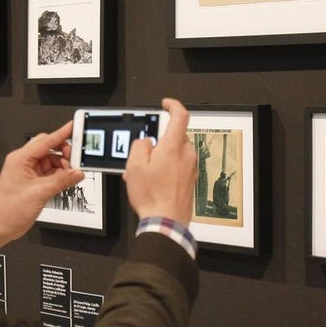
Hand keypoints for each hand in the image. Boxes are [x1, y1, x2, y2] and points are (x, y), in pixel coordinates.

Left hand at [0, 122, 83, 248]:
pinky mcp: (33, 181)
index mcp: (20, 159)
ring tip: (71, 174)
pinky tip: (66, 180)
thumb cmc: (9, 210)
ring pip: (51, 160)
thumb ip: (62, 180)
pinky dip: (59, 175)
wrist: (1, 226)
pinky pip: (50, 172)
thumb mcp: (40, 193)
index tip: (74, 127)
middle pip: (49, 148)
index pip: (45, 141)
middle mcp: (23, 162)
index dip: (61, 134)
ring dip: (63, 166)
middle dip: (63, 153)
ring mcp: (28, 172)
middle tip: (75, 160)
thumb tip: (77, 172)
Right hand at [123, 98, 197, 225]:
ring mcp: (191, 168)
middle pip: (174, 136)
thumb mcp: (134, 166)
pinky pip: (178, 166)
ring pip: (175, 153)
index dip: (173, 106)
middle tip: (143, 155)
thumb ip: (140, 146)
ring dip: (161, 158)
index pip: (180, 115)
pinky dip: (166, 169)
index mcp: (173, 147)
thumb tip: (146, 141)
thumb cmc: (153, 197)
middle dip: (159, 141)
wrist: (166, 222)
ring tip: (144, 174)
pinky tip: (152, 183)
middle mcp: (186, 155)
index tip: (166, 104)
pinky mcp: (190, 179)